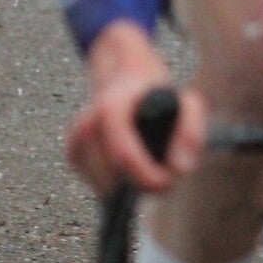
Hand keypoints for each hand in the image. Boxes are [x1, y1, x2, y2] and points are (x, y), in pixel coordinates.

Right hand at [66, 20, 206, 196]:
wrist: (122, 76)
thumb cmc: (156, 94)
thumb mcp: (186, 103)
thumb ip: (190, 133)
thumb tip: (180, 170)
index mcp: (110, 110)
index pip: (123, 156)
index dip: (146, 177)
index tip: (167, 182)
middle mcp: (85, 126)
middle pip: (114, 177)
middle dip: (141, 182)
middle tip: (161, 169)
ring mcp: (75, 141)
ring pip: (106, 186)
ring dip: (129, 184)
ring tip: (145, 162)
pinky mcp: (72, 155)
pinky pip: (98, 185)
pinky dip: (117, 182)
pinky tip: (128, 164)